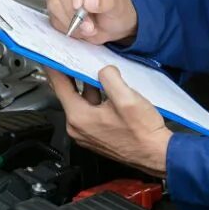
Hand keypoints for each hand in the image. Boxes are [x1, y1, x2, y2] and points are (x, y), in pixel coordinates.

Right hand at [45, 0, 137, 43]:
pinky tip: (80, 29)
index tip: (80, 4)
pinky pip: (53, 15)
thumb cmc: (118, 10)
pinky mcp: (56, 4)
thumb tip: (89, 1)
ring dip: (70, 20)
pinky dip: (66, 26)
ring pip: (55, 2)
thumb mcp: (119, 7)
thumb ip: (107, 2)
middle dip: (74, 11)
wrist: (113, 27)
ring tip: (89, 29)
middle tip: (89, 26)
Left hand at [46, 66, 170, 177]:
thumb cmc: (143, 133)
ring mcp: (87, 133)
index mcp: (80, 118)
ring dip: (89, 87)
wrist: (156, 153)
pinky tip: (108, 91)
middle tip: (76, 57)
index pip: (59, 86)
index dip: (55, 67)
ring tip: (100, 73)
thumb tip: (104, 70)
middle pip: (69, 93)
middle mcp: (79, 128)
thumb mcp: (126, 98)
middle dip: (73, 75)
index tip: (51, 56)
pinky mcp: (97, 135)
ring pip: (82, 102)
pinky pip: (90, 111)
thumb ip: (110, 78)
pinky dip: (95, 99)